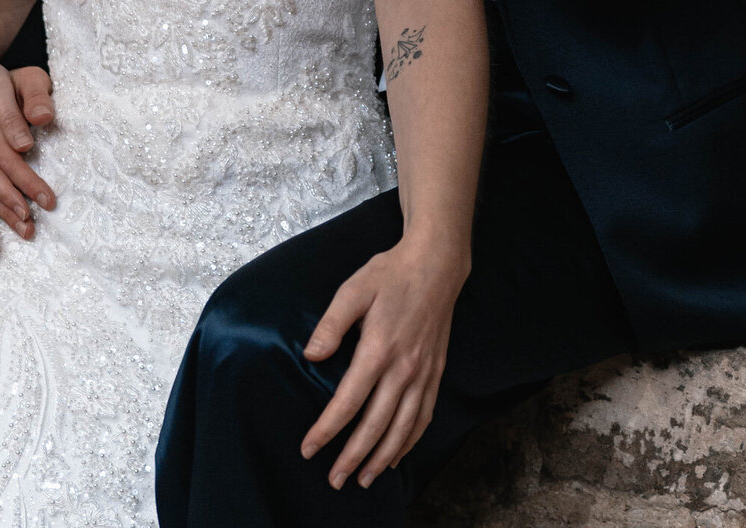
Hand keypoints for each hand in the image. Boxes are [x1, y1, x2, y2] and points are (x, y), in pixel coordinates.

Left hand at [298, 232, 470, 487]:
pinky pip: (424, 416)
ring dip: (383, 458)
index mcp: (379, 350)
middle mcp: (404, 368)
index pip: (348, 402)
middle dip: (353, 457)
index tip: (309, 449)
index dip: (327, 430)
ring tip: (365, 479)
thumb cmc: (390, 274)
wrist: (436, 264)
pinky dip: (410, 441)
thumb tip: (311, 356)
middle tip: (334, 480)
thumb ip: (331, 325)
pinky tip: (397, 456)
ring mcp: (424, 373)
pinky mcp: (436, 372)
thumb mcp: (353, 290)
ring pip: (403, 428)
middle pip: (376, 425)